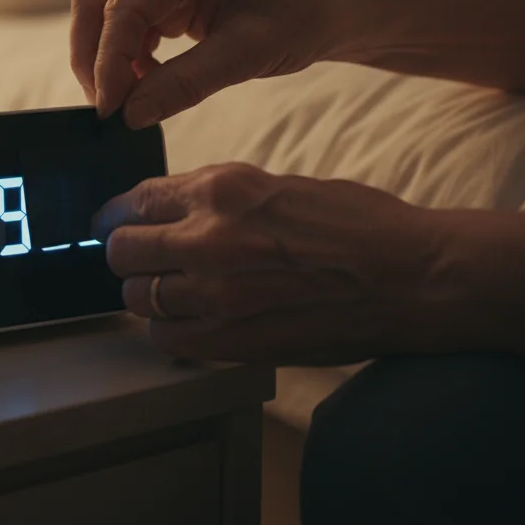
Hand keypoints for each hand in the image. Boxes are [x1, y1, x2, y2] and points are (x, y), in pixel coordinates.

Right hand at [70, 0, 358, 128]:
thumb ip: (184, 84)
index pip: (122, 7)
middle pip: (97, 0)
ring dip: (108, 58)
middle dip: (94, 56)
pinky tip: (147, 84)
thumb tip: (128, 115)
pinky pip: (130, 23)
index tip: (110, 111)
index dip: (109, 62)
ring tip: (127, 101)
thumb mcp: (247, 55)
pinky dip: (128, 57)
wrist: (335, 9)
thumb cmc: (303, 18)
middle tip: (105, 108)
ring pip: (106, 12)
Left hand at [92, 163, 444, 364]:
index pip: (136, 201)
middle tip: (138, 259)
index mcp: (223, 189)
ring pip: (137, 297)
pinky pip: (165, 339)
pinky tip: (186, 323)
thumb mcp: (279, 185)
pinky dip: (167, 332)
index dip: (118, 215)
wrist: (409, 276)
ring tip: (167, 292)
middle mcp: (209, 238)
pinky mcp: (232, 340)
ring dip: (146, 294)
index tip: (114, 223)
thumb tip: (176, 211)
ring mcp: (217, 294)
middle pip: (122, 250)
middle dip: (126, 253)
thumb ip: (221, 199)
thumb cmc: (358, 225)